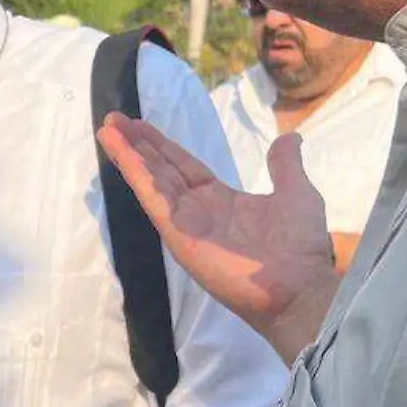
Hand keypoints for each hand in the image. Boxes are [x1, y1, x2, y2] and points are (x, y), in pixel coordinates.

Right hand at [97, 114, 341, 360]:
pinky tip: (122, 154)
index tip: (139, 125)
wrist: (299, 286)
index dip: (161, 145)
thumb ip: (284, 166)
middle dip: (137, 145)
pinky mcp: (179, 235)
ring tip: (108, 130)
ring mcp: (185, 223)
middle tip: (113, 119)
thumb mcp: (296, 192)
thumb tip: (290, 139)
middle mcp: (197, 210)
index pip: (182, 166)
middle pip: (160, 169)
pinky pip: (154, 200)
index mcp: (220, 199)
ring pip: (151, 181)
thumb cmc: (299, 244)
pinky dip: (136, 175)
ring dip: (129, 155)